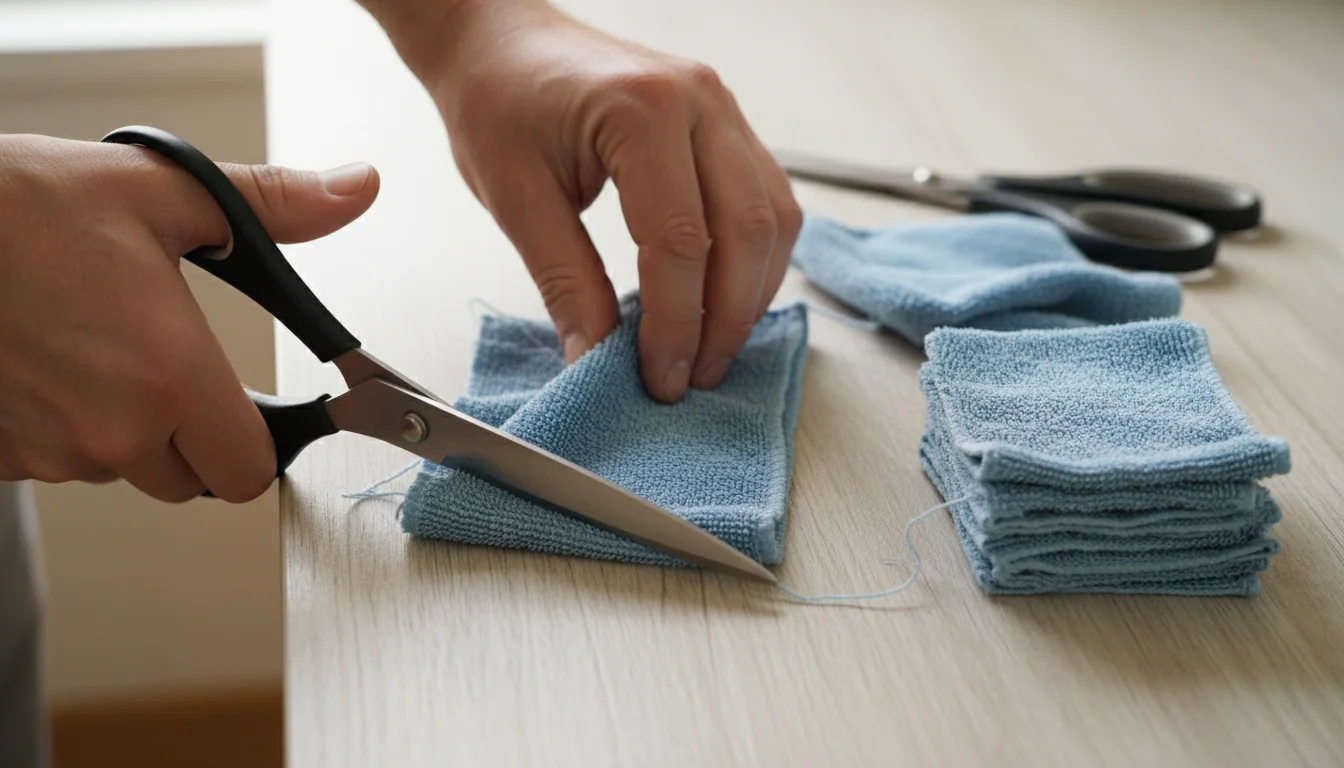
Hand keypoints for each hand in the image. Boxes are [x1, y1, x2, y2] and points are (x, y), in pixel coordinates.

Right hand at [0, 134, 378, 500]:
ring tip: (98, 346)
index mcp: (169, 373)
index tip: (256, 409)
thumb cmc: (16, 206)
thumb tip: (355, 189)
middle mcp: (110, 429)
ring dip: (125, 429)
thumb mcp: (161, 189)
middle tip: (170, 363)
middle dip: (196, 434)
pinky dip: (64, 426)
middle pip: (191, 478)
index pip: (250, 471)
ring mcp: (46, 449)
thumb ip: (274, 204)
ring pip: (120, 470)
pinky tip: (49, 363)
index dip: (261, 442)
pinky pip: (56, 461)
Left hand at [374, 0, 801, 401]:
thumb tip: (596, 358)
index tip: (659, 376)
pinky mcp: (727, 123)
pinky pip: (768, 199)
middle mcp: (699, 101)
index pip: (680, 241)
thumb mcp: (516, 198)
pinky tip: (725, 297)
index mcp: (641, 110)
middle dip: (726, 319)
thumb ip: (565, 283)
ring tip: (711, 348)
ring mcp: (722, 107)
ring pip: (774, 218)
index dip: (675, 322)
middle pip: (747, 231)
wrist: (500, 38)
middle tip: (693, 376)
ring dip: (751, 293)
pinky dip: (755, 259)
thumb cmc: (499, 98)